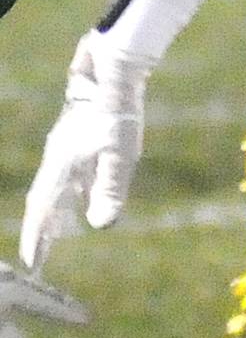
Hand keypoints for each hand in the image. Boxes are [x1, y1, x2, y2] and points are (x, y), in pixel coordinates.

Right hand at [20, 30, 155, 271]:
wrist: (113, 75)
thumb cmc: (118, 115)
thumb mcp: (120, 155)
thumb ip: (109, 189)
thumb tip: (100, 225)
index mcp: (61, 166)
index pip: (43, 209)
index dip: (37, 236)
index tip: (32, 262)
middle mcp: (58, 158)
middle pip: (44, 201)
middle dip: (41, 229)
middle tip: (39, 257)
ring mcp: (66, 147)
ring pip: (55, 187)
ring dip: (54, 212)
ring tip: (56, 235)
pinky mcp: (78, 138)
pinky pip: (69, 173)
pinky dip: (71, 192)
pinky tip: (82, 198)